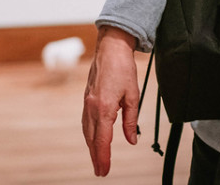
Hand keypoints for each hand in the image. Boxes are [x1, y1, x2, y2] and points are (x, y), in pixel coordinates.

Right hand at [82, 26, 139, 176]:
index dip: (104, 157)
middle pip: (92, 138)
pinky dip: (89, 133)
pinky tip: (93, 138)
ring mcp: (87, 102)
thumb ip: (131, 120)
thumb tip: (132, 140)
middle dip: (96, 156)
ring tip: (97, 159)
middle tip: (100, 172)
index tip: (104, 170)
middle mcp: (92, 107)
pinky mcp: (87, 98)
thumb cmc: (123, 68)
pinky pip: (86, 121)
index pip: (103, 139)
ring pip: (87, 130)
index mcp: (104, 108)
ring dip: (91, 146)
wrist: (111, 47)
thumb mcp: (133, 96)